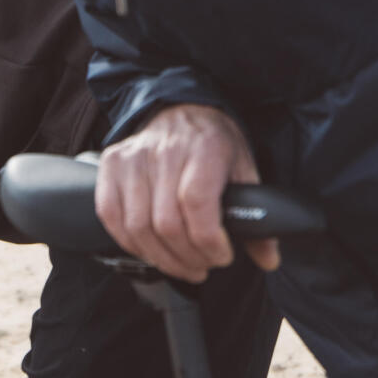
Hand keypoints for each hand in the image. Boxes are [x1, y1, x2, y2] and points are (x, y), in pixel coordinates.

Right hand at [94, 104, 279, 282]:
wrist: (180, 111)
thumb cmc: (212, 143)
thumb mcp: (244, 169)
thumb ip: (256, 216)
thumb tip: (268, 259)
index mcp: (204, 148)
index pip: (197, 202)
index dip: (209, 240)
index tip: (222, 255)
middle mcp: (164, 151)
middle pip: (167, 222)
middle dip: (188, 257)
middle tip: (203, 266)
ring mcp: (132, 158)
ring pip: (138, 227)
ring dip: (161, 258)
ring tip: (181, 264)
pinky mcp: (110, 166)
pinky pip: (111, 216)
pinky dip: (130, 243)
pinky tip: (150, 250)